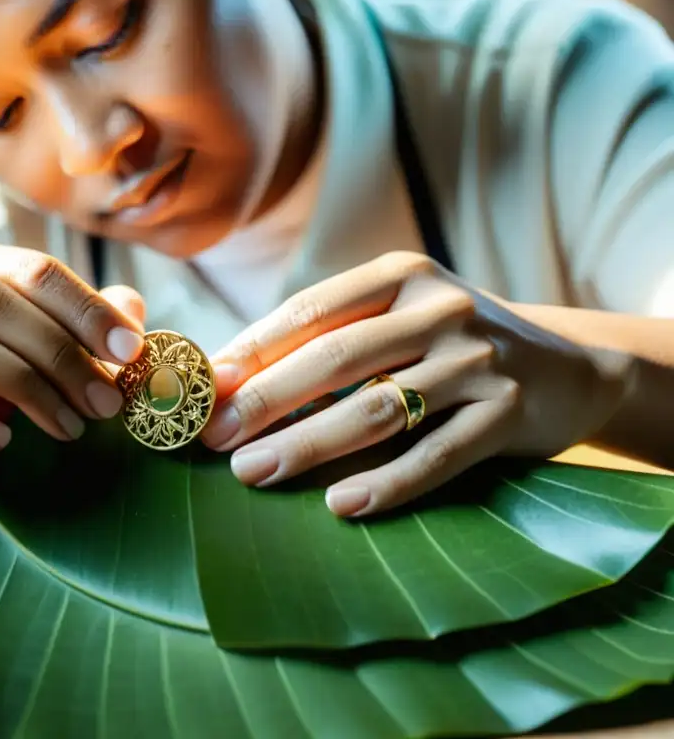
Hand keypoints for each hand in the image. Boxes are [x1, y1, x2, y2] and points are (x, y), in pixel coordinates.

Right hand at [0, 241, 145, 485]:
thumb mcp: (33, 360)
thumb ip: (79, 330)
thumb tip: (132, 308)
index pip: (30, 270)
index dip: (85, 308)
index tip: (131, 352)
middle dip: (62, 353)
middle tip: (106, 404)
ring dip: (27, 387)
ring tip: (70, 428)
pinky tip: (4, 442)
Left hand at [201, 251, 628, 517]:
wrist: (571, 368)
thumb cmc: (454, 346)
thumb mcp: (402, 319)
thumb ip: (335, 338)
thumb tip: (235, 379)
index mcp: (401, 275)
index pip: (311, 310)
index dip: (253, 350)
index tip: (207, 389)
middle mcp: (440, 308)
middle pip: (336, 358)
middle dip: (267, 401)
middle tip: (216, 439)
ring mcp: (478, 359)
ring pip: (378, 408)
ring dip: (308, 444)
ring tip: (255, 473)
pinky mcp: (508, 413)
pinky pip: (436, 455)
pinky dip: (386, 483)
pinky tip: (340, 505)